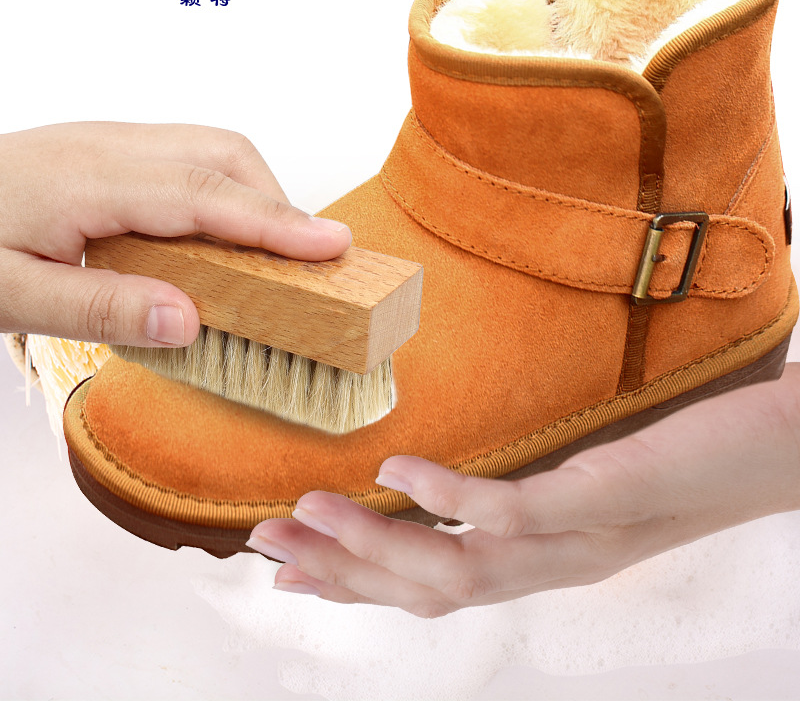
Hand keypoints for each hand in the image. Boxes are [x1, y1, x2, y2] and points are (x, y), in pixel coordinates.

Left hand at [0, 122, 349, 345]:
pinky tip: (224, 231)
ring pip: (214, 149)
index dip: (275, 222)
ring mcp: (112, 141)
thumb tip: (189, 320)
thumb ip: (100, 308)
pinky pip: (193, 156)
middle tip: (310, 262)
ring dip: (258, 194)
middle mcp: (109, 147)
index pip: (205, 196)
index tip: (332, 246)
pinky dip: (230, 190)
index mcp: (87, 182)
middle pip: (224, 155)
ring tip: (275, 253)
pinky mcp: (113, 151)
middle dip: (279, 205)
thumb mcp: (8, 297)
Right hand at [248, 363, 799, 616]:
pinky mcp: (601, 497)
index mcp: (543, 561)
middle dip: (340, 574)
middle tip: (266, 546)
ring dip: (373, 547)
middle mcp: (552, 567)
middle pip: (428, 593)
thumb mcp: (594, 480)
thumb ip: (534, 488)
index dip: (354, 587)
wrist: (784, 453)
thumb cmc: (687, 455)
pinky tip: (400, 471)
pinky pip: (513, 512)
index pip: (432, 587)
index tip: (287, 572)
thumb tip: (467, 478)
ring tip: (306, 514)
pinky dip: (447, 500)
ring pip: (456, 568)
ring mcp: (575, 540)